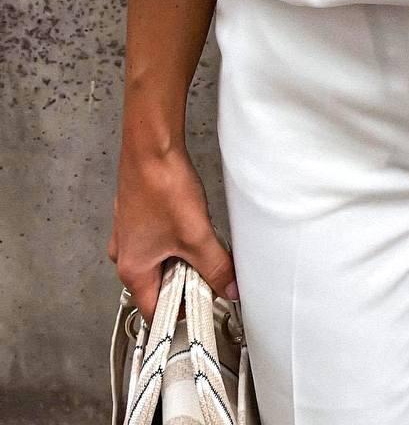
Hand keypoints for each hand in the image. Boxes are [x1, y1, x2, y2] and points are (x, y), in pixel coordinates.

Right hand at [108, 140, 236, 326]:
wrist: (152, 147)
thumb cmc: (162, 188)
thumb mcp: (197, 236)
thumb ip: (216, 267)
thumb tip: (230, 288)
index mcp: (132, 270)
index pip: (156, 311)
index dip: (183, 312)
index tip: (205, 307)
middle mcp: (125, 255)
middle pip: (160, 285)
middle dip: (187, 281)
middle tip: (210, 270)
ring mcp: (130, 234)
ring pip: (161, 260)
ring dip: (183, 257)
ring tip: (201, 241)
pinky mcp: (139, 215)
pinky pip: (159, 239)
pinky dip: (177, 238)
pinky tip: (191, 223)